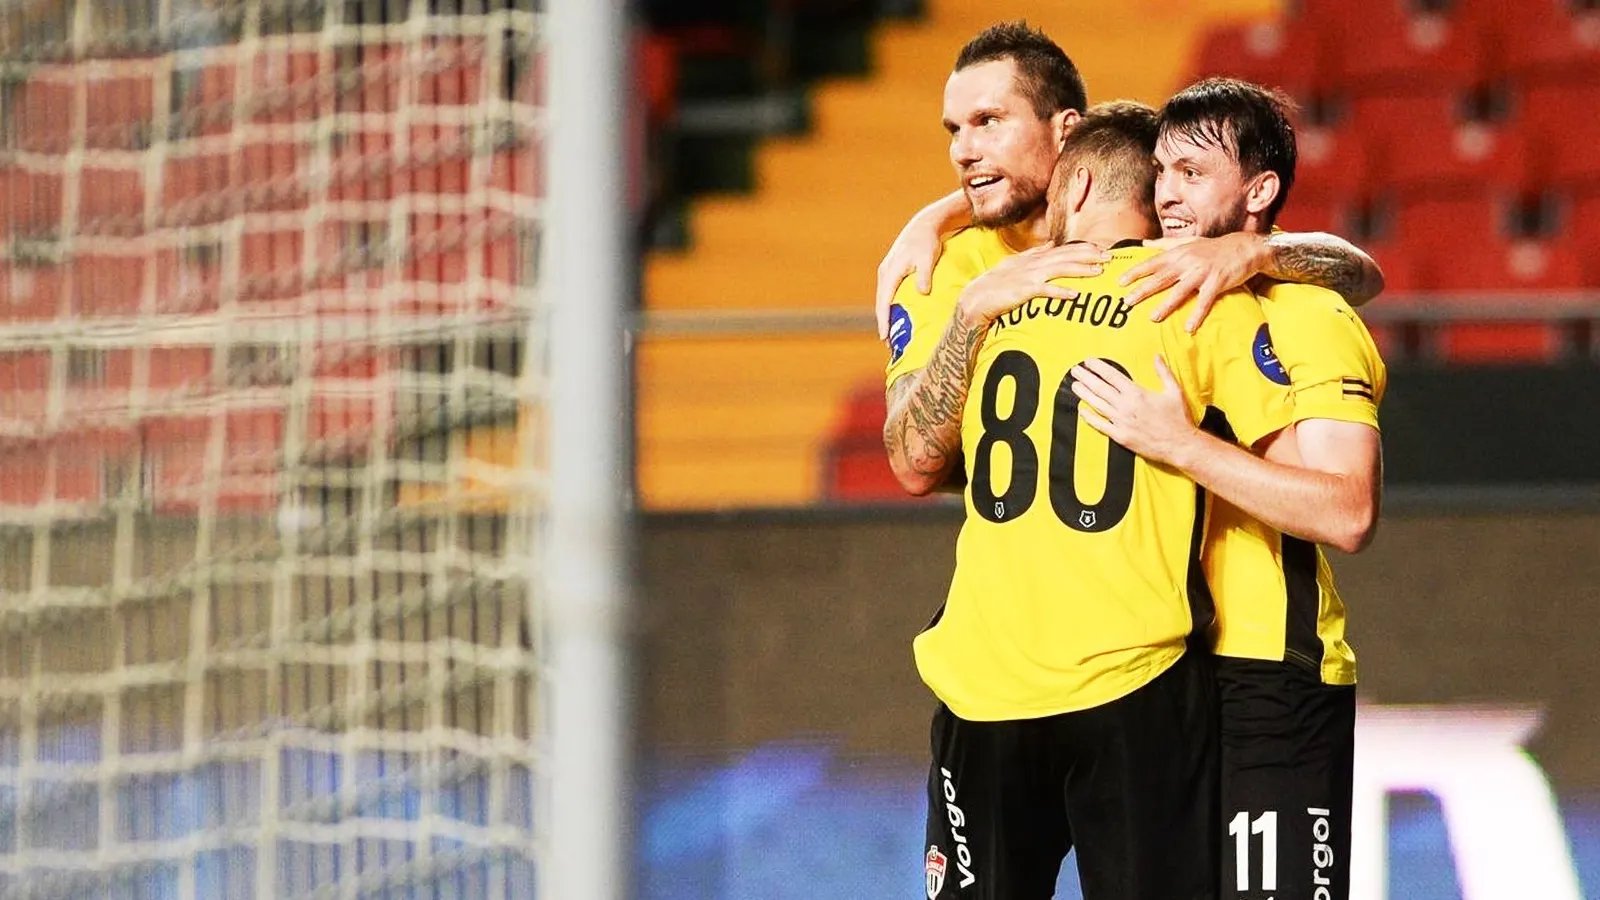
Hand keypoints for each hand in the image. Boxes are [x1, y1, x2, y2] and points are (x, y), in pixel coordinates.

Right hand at [875, 192, 968, 338]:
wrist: (924, 225)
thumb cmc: (927, 242)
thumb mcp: (928, 258)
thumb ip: (924, 276)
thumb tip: (922, 292)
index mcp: (890, 272)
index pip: (884, 302)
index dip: (883, 321)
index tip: (884, 337)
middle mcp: (884, 273)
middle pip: (880, 303)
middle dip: (883, 324)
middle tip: (888, 345)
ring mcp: (886, 272)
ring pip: (882, 299)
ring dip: (885, 316)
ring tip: (891, 335)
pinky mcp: (891, 272)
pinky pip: (887, 293)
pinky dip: (889, 307)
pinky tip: (896, 316)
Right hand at [955, 243, 1109, 326]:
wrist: (975, 299)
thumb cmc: (996, 284)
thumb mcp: (1016, 264)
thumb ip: (1035, 253)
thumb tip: (1052, 244)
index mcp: (1033, 257)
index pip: (1063, 249)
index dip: (1083, 248)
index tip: (1102, 249)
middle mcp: (1032, 263)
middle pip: (1066, 255)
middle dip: (1088, 255)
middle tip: (1109, 256)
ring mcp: (1028, 276)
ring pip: (1059, 269)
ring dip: (1080, 269)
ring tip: (1099, 271)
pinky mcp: (1022, 291)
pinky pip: (1045, 291)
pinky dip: (1060, 292)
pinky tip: (1074, 295)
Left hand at [1069, 356, 1198, 466]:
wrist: (1180, 444)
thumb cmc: (1178, 418)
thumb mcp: (1174, 391)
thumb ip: (1163, 372)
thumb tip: (1157, 356)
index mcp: (1137, 393)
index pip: (1112, 376)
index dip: (1098, 368)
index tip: (1088, 362)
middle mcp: (1126, 406)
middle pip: (1100, 388)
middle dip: (1086, 378)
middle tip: (1075, 370)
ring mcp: (1121, 422)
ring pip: (1097, 405)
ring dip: (1084, 394)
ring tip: (1074, 386)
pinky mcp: (1120, 436)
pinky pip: (1101, 426)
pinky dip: (1090, 418)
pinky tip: (1081, 411)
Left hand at [1119, 232, 1270, 332]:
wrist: (1244, 247)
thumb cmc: (1213, 248)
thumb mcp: (1188, 242)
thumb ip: (1165, 244)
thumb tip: (1144, 244)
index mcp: (1178, 253)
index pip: (1152, 263)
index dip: (1136, 272)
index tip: (1120, 282)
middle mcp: (1188, 261)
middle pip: (1161, 277)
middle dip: (1143, 290)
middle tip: (1127, 301)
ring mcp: (1202, 272)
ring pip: (1180, 290)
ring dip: (1166, 304)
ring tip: (1153, 317)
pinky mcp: (1217, 282)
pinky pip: (1205, 301)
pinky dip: (1197, 314)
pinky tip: (1188, 328)